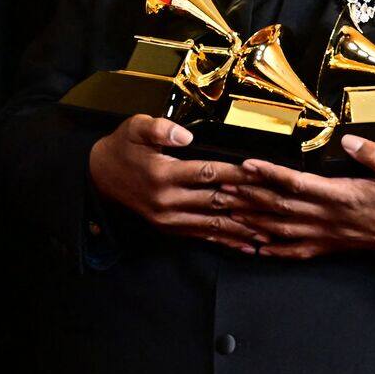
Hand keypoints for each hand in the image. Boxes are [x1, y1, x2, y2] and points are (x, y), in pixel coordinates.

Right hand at [88, 114, 265, 252]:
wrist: (97, 176)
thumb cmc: (122, 147)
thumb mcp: (135, 128)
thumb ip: (160, 129)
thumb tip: (186, 134)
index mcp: (163, 174)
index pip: (209, 173)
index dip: (237, 174)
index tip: (262, 174)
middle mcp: (167, 200)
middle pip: (216, 202)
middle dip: (249, 205)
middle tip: (277, 208)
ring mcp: (167, 218)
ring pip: (212, 225)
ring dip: (241, 230)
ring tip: (269, 233)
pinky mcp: (168, 228)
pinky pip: (201, 236)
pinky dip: (224, 241)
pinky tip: (244, 246)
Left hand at [217, 134, 374, 260]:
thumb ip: (374, 153)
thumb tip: (349, 139)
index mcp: (344, 196)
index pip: (298, 183)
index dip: (270, 173)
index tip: (247, 164)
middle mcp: (331, 218)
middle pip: (279, 207)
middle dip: (247, 196)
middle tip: (220, 186)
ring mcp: (330, 236)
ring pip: (281, 230)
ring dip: (251, 220)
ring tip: (226, 211)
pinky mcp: (333, 247)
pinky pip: (296, 251)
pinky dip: (272, 250)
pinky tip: (254, 247)